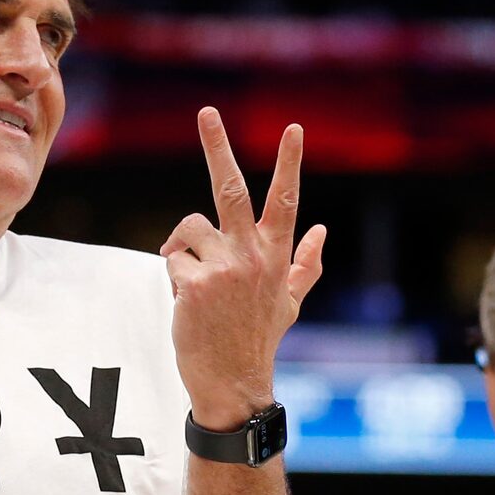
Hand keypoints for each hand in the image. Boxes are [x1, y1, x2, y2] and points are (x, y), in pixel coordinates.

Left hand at [160, 108, 327, 429]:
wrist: (234, 383)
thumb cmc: (258, 340)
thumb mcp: (289, 302)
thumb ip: (306, 264)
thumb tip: (322, 231)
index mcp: (276, 255)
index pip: (286, 200)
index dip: (291, 162)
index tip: (294, 129)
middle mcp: (253, 255)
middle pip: (232, 188)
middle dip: (219, 146)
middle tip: (208, 112)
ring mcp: (225, 268)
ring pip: (188, 229)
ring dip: (183, 251)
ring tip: (195, 284)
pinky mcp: (196, 282)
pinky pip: (172, 259)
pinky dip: (173, 278)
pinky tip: (187, 303)